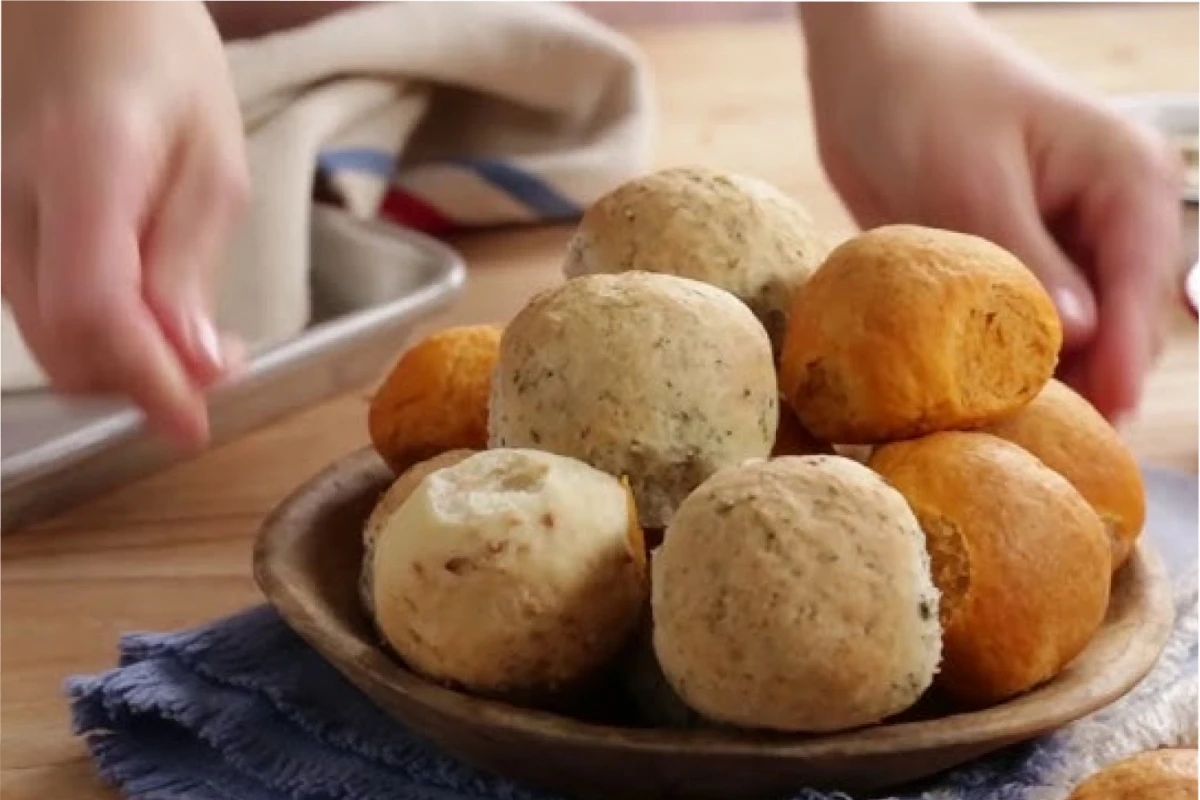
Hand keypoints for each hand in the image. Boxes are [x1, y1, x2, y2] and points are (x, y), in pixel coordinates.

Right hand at [2, 2, 249, 449]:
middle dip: (140, 380)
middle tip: (218, 376)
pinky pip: (41, 303)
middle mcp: (16, 200)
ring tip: (200, 347)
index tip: (193, 427)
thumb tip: (190, 362)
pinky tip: (154, 316)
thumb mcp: (210, 158)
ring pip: (47, 331)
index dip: (144, 380)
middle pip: (62, 339)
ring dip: (123, 362)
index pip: (95, 308)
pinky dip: (99, 332)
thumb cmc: (159, 58)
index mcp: (82, 167)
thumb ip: (190, 263)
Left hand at [800, 3, 1183, 421]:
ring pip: (1073, 339)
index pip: (1141, 289)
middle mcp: (1109, 220)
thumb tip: (1074, 337)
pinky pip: (1022, 330)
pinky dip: (1004, 363)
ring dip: (1041, 382)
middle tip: (1034, 443)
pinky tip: (975, 401)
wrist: (867, 62)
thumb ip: (1021, 257)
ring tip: (1002, 436)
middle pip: (1119, 327)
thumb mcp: (968, 177)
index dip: (1121, 360)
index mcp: (1126, 182)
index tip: (1099, 420)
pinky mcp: (1013, 267)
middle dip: (1083, 382)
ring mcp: (1062, 248)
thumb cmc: (922, 96)